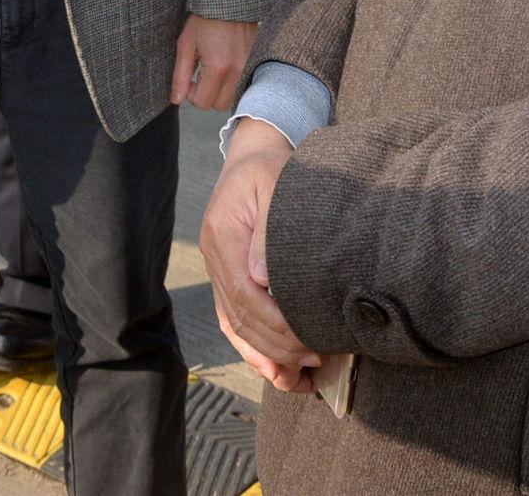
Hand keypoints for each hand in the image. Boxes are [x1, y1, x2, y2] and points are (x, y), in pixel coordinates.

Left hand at [173, 14, 257, 109]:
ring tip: (213, 71)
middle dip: (207, 96)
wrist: (229, 0)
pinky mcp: (255, 61)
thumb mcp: (186, 45)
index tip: (190, 80)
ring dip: (221, 91)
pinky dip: (233, 83)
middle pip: (219, 105)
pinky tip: (225, 67)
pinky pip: (243, 85)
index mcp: (218, 68)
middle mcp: (237, 71)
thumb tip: (176, 99)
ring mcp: (249, 67)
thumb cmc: (204, 20)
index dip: (192, 94)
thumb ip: (180, 75)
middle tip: (201, 76)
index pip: (203, 103)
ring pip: (233, 98)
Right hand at [202, 118, 321, 391]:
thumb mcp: (274, 184)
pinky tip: (275, 367)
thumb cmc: (272, 167)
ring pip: (234, 324)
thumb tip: (262, 279)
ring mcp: (217, 267)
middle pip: (238, 315)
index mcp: (221, 234)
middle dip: (275, 345)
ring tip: (300, 375)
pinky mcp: (228, 275)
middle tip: (314, 359)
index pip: (241, 292)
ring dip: (265, 354)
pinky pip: (233, 319)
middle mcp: (213, 256)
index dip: (273, 323)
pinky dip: (252, 347)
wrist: (255, 154)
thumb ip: (267, 232)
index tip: (306, 339)